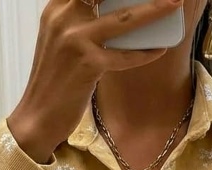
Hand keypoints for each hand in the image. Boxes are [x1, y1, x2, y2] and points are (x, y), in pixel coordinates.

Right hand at [7, 0, 183, 162]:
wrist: (38, 115)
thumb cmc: (53, 81)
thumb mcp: (59, 41)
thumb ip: (79, 21)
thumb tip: (115, 12)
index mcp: (56, 8)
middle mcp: (63, 17)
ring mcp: (75, 40)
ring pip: (124, 19)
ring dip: (154, 10)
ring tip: (173, 4)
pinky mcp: (88, 64)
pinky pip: (125, 56)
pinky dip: (144, 53)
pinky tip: (158, 50)